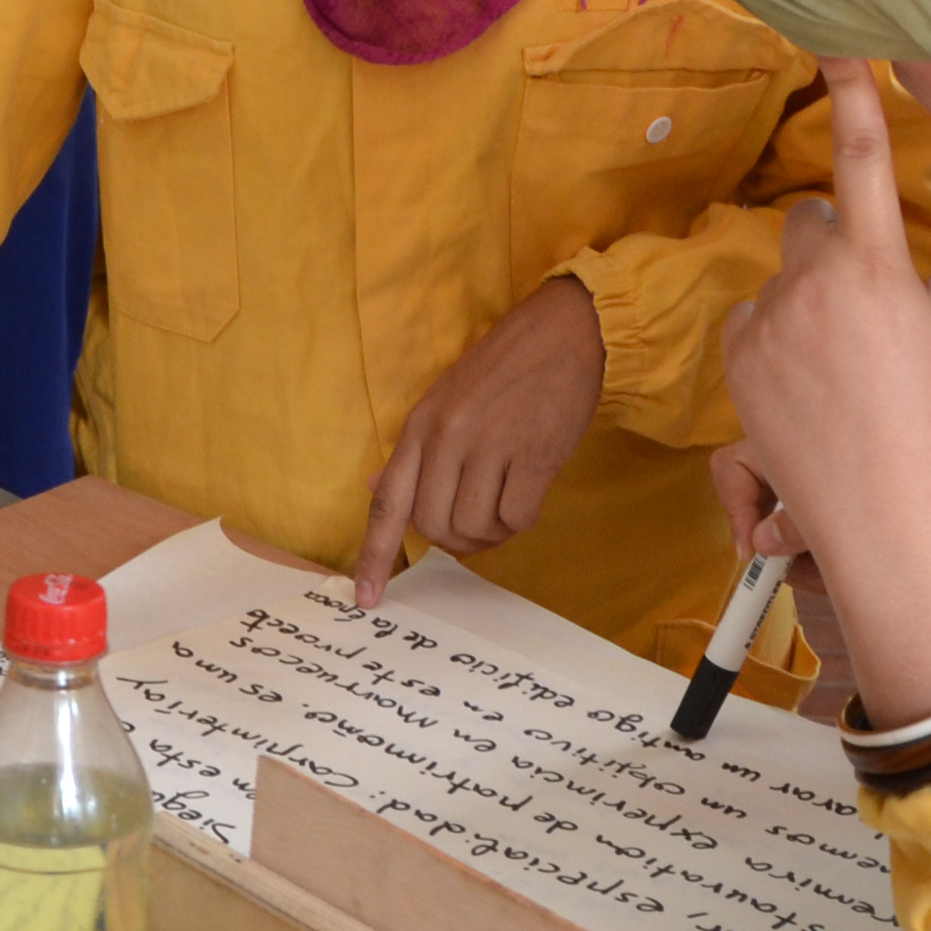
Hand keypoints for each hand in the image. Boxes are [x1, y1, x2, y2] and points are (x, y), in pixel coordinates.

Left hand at [352, 276, 605, 607]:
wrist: (563, 331)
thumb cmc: (503, 369)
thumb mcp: (444, 398)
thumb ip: (415, 449)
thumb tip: (378, 486)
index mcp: (420, 425)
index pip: (387, 501)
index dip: (374, 555)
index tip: (367, 598)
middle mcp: (448, 437)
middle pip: (433, 526)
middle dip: (455, 539)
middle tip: (478, 521)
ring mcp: (490, 445)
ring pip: (474, 526)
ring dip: (492, 531)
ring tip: (506, 501)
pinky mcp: (534, 454)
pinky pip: (517, 517)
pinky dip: (521, 520)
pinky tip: (528, 494)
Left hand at [716, 61, 930, 722]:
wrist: (883, 515)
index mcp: (877, 267)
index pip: (863, 162)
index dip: (850, 95)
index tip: (832, 43)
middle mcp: (815, 281)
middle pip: (808, 225)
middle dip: (827, 248)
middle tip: (854, 303)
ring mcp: (768, 320)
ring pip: (776, 286)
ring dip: (795, 309)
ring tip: (831, 374)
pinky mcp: (737, 359)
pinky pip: (748, 328)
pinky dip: (767, 346)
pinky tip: (798, 394)